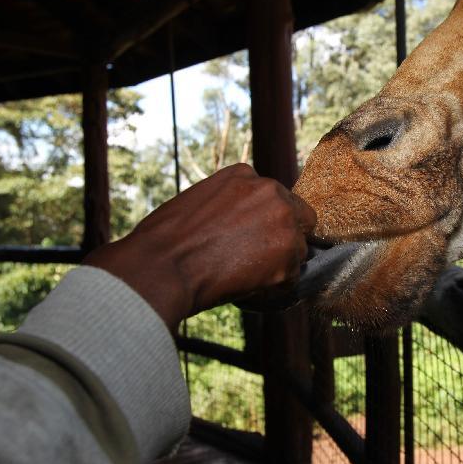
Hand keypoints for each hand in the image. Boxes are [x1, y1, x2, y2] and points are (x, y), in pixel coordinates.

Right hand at [84, 163, 315, 331]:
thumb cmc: (167, 238)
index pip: (277, 197)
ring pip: (298, 250)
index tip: (255, 235)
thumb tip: (245, 221)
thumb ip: (232, 203)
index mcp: (247, 175)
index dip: (269, 219)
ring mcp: (284, 225)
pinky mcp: (288, 258)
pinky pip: (291, 278)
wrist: (162, 267)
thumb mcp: (201, 200)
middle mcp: (272, 193)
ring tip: (244, 275)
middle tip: (257, 257)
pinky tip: (246, 287)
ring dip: (279, 264)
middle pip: (300, 218)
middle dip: (284, 237)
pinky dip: (274, 288)